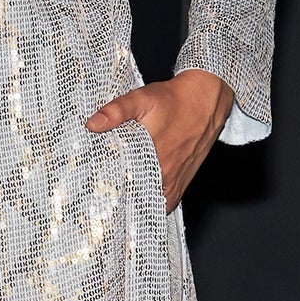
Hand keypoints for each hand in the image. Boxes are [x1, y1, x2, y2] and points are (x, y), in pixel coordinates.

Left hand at [86, 68, 232, 213]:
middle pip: (138, 198)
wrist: (206, 98)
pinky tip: (143, 194)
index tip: (97, 189)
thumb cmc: (175, 100)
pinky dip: (155, 201)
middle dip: (121, 198)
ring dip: (139, 202)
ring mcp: (177, 179)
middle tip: (105, 195)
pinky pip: (167, 201)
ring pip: (154, 202)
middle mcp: (167, 174)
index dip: (110, 191)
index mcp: (153, 158)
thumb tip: (93, 124)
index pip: (126, 187)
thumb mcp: (141, 99)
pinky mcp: (184, 180)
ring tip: (121, 199)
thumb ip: (116, 111)